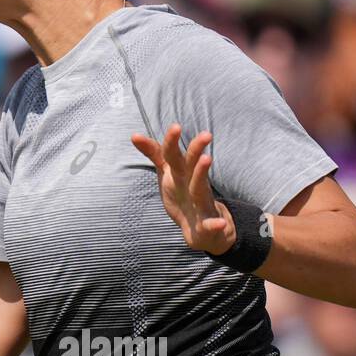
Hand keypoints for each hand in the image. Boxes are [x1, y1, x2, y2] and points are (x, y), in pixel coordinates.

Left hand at [131, 123, 236, 254]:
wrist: (204, 228)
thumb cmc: (182, 194)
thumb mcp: (167, 173)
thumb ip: (155, 155)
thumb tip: (134, 135)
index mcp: (179, 173)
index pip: (172, 155)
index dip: (171, 142)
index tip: (175, 127)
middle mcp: (191, 183)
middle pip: (190, 165)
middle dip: (195, 150)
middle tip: (206, 134)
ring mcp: (200, 203)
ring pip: (200, 187)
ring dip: (202, 174)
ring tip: (207, 159)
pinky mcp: (206, 224)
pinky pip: (210, 224)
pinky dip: (215, 224)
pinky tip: (220, 224)